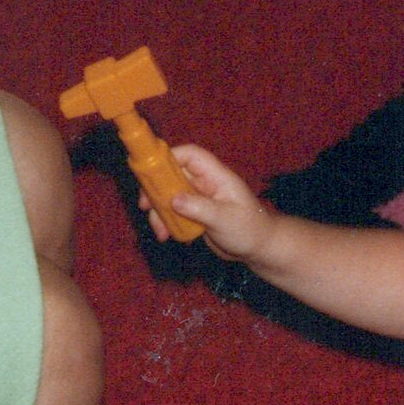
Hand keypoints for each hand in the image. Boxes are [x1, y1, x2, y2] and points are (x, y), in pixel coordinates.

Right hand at [141, 144, 276, 261]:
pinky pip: (173, 212)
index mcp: (215, 176)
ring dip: (159, 212)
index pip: (190, 155)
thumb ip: (200, 208)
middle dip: (156, 189)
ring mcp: (198, 199)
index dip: (169, 157)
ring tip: (160, 232)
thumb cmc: (249, 229)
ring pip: (169, 196)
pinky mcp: (194, 214)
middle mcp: (204, 184)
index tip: (151, 172)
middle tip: (145, 206)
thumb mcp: (225, 219)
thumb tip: (173, 199)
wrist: (258, 249)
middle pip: (172, 175)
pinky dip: (166, 222)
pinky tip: (167, 236)